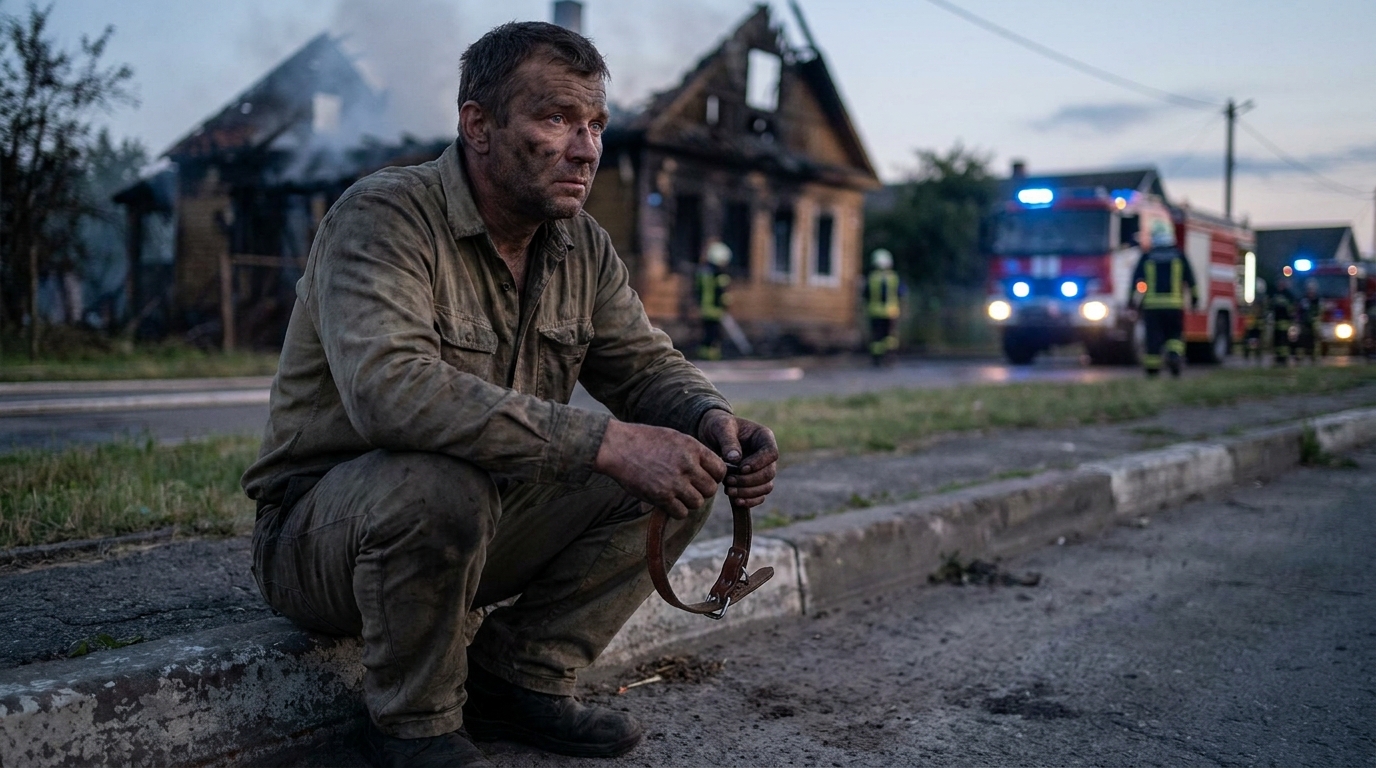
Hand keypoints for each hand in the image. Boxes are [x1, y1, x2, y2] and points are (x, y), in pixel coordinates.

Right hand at [593, 420, 725, 519]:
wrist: (618, 447)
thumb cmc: (644, 440)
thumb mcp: (675, 437)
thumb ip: (694, 452)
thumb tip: (711, 469)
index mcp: (692, 448)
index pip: (720, 470)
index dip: (714, 476)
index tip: (704, 477)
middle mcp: (687, 465)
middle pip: (711, 489)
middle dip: (702, 490)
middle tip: (690, 487)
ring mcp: (674, 482)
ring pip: (697, 503)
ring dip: (689, 501)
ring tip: (677, 494)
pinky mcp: (661, 497)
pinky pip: (681, 513)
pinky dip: (676, 510)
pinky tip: (668, 501)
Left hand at [697, 409, 778, 508]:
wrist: (711, 435)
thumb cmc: (718, 426)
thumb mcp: (721, 427)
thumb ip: (728, 441)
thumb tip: (736, 459)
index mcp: (764, 437)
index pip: (771, 454)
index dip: (758, 463)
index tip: (741, 468)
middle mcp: (766, 455)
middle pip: (769, 473)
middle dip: (749, 481)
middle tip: (729, 481)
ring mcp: (762, 469)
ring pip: (766, 487)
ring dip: (748, 492)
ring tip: (728, 490)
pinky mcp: (754, 482)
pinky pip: (760, 495)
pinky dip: (750, 501)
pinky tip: (735, 501)